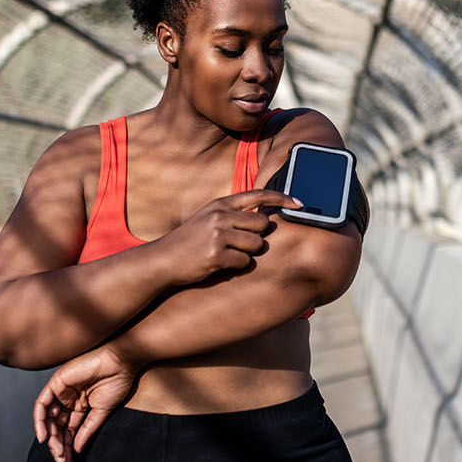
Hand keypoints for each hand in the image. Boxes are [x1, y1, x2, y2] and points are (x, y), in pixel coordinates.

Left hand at [33, 344, 138, 461]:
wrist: (121, 362)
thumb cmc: (116, 383)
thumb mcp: (101, 413)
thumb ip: (87, 430)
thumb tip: (76, 449)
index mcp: (79, 405)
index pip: (68, 429)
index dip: (67, 445)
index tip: (68, 460)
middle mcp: (68, 399)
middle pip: (57, 425)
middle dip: (57, 443)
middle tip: (62, 459)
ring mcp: (61, 391)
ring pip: (48, 417)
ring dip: (50, 436)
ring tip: (56, 451)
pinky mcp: (56, 382)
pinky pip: (42, 404)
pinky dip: (40, 420)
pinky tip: (44, 436)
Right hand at [161, 189, 299, 282]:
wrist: (163, 260)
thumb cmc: (189, 241)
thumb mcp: (208, 218)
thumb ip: (233, 214)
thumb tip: (265, 217)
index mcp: (220, 204)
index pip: (258, 194)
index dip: (281, 197)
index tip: (299, 202)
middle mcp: (220, 215)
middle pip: (263, 224)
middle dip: (258, 237)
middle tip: (240, 245)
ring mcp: (217, 234)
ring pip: (256, 245)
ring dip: (247, 254)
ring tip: (227, 254)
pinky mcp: (215, 255)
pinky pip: (243, 263)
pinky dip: (236, 267)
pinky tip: (220, 264)